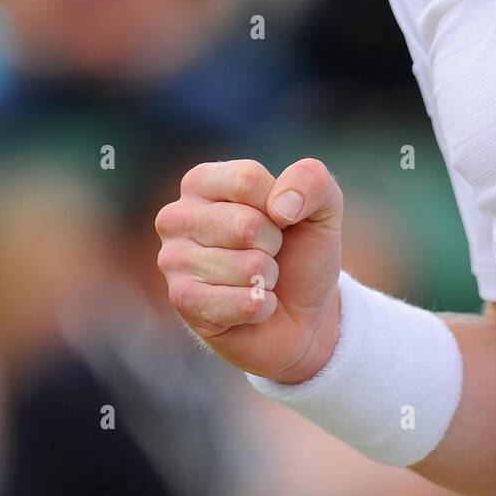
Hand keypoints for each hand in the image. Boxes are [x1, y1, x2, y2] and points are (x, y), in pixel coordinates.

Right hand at [155, 158, 342, 382]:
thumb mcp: (322, 205)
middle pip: (246, 225)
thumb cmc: (300, 251)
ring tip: (258, 279)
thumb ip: (312, 180)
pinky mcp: (183, 302)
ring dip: (267, 278)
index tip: (279, 219)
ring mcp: (173, 260)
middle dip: (274, 245)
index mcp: (202, 181)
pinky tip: (252, 306)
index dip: (281, 205)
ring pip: (247, 267)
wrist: (300, 315)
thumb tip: (281, 206)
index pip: (247, 180)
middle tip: (269, 254)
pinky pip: (244, 302)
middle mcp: (176, 216)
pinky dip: (263, 307)